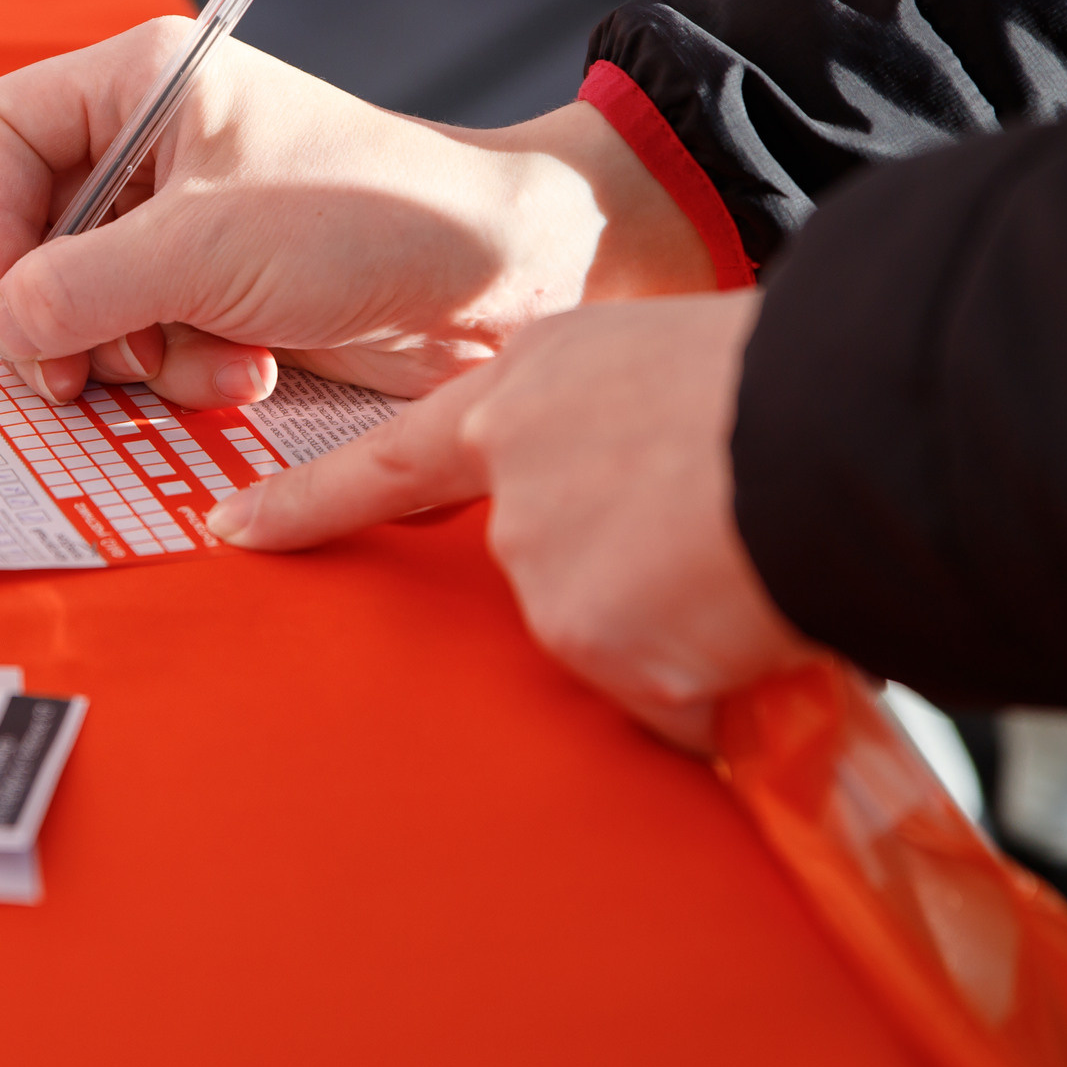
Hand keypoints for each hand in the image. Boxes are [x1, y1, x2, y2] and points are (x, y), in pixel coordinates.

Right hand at [0, 18, 717, 407]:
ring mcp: (188, 221)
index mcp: (145, 81)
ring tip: (220, 358)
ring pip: (88, 304)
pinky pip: (150, 341)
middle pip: (34, 235)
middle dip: (64, 315)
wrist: (501, 275)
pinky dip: (191, 369)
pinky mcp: (223, 289)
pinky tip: (257, 367)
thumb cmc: (363, 221)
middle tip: (73, 379)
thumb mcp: (201, 251)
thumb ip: (78, 289)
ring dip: (142, 355)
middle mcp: (155, 144)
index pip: (3, 136)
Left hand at [206, 291, 811, 751]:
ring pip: (612, 638)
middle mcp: (512, 481)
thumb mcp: (664, 364)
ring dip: (680, 629)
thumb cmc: (786, 378)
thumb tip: (641, 501)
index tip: (232, 528)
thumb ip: (609, 428)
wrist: (834, 422)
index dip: (307, 500)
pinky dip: (716, 686)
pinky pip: (666, 702)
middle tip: (712, 540)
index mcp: (524, 390)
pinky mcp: (590, 640)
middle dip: (622, 580)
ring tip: (754, 564)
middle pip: (540, 571)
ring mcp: (541, 566)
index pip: (387, 460)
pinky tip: (757, 624)